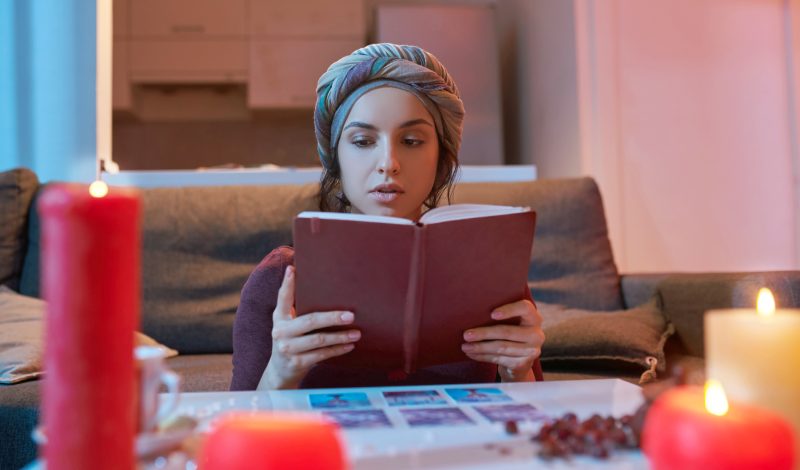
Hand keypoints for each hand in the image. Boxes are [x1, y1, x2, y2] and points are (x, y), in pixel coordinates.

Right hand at [258, 266, 359, 389]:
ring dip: (340, 336)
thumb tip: (326, 292)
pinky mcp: (296, 362)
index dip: (287, 283)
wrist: (280, 373)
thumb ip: (298, 311)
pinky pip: (321, 354)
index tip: (293, 269)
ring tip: (356, 333)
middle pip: (309, 320)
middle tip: (351, 315)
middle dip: (332, 317)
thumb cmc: (292, 342)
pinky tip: (349, 346)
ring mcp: (287, 348)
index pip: (283, 298)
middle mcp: (281, 331)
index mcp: (279, 317)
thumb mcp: (289, 326)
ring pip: (318, 339)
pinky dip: (337, 350)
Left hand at [461, 299, 544, 381]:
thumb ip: (500, 316)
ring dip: (480, 347)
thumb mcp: (511, 323)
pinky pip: (499, 359)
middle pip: (507, 331)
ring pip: (501, 347)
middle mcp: (536, 334)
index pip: (525, 308)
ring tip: (465, 346)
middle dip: (484, 333)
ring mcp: (531, 351)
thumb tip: (473, 312)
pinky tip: (471, 354)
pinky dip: (482, 356)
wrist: (520, 361)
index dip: (509, 310)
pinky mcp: (523, 364)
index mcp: (533, 318)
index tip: (492, 314)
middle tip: (466, 334)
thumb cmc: (510, 334)